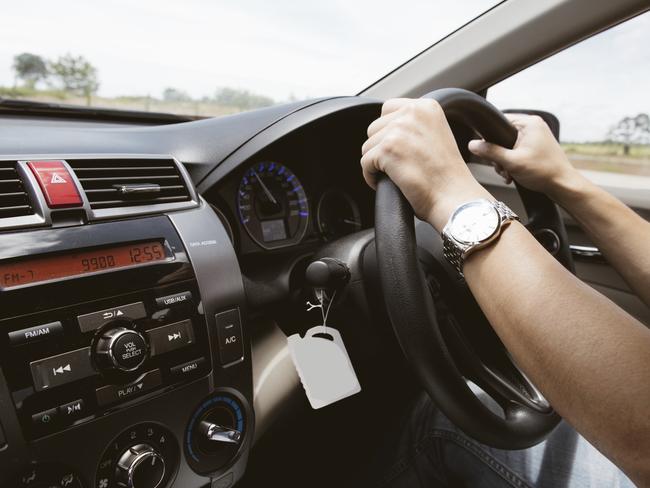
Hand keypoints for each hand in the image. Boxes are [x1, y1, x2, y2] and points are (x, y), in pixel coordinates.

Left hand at [361, 98, 490, 230]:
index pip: (388, 108)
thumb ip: (415, 124)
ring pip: (368, 146)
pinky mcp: (386, 149)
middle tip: (397, 164)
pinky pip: (365, 162)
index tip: (396, 147)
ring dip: (376, 162)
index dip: (388, 131)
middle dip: (381, 148)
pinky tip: (385, 182)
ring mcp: (398, 130)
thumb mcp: (437, 134)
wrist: (452, 196)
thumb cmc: (447, 174)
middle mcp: (412, 113)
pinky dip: (371, 176)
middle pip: (375, 127)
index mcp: (426, 106)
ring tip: (393, 174)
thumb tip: (390, 126)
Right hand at [467, 114, 584, 200]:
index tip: (488, 151)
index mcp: (529, 123)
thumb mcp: (511, 162)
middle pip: (502, 136)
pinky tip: (513, 174)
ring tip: (508, 173)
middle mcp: (533, 126)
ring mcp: (535, 137)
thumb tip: (473, 145)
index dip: (490, 138)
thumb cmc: (544, 171)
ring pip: (508, 146)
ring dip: (504, 161)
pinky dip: (512, 163)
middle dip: (498, 155)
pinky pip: (516, 151)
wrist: (562, 185)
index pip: (500, 122)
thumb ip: (490, 152)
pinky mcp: (536, 147)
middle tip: (502, 167)